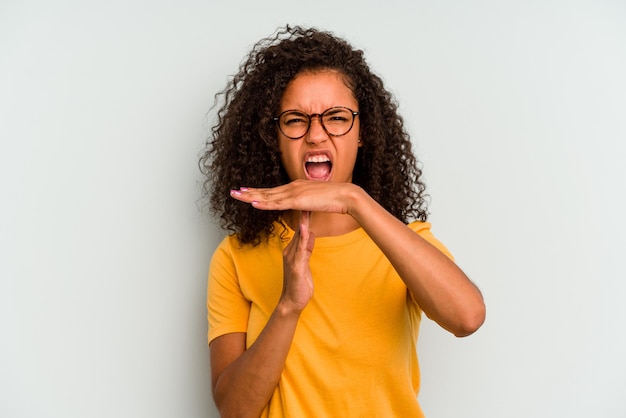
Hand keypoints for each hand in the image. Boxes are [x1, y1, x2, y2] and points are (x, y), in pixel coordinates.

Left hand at [230, 180, 356, 213]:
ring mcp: (293, 193)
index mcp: (295, 187)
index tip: (246, 192)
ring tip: (237, 196)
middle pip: (266, 191)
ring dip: (250, 196)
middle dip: (248, 193)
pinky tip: (253, 203)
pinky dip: (264, 203)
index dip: (258, 192)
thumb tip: (303, 207)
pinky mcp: (297, 200)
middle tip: (234, 192)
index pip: (273, 191)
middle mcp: (292, 187)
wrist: (344, 196)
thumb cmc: (334, 199)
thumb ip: (307, 202)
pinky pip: (277, 203)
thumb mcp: (315, 200)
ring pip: (267, 196)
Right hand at [280, 210, 314, 312]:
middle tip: (308, 196)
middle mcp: (289, 251)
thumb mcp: (305, 262)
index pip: (300, 228)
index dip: (305, 214)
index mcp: (292, 249)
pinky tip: (306, 229)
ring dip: (302, 222)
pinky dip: (303, 239)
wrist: (292, 302)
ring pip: (298, 237)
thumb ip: (307, 247)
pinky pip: (300, 250)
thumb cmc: (299, 284)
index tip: (311, 200)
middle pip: (298, 229)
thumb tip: (311, 233)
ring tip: (306, 208)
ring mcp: (291, 258)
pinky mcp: (295, 266)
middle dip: (303, 213)